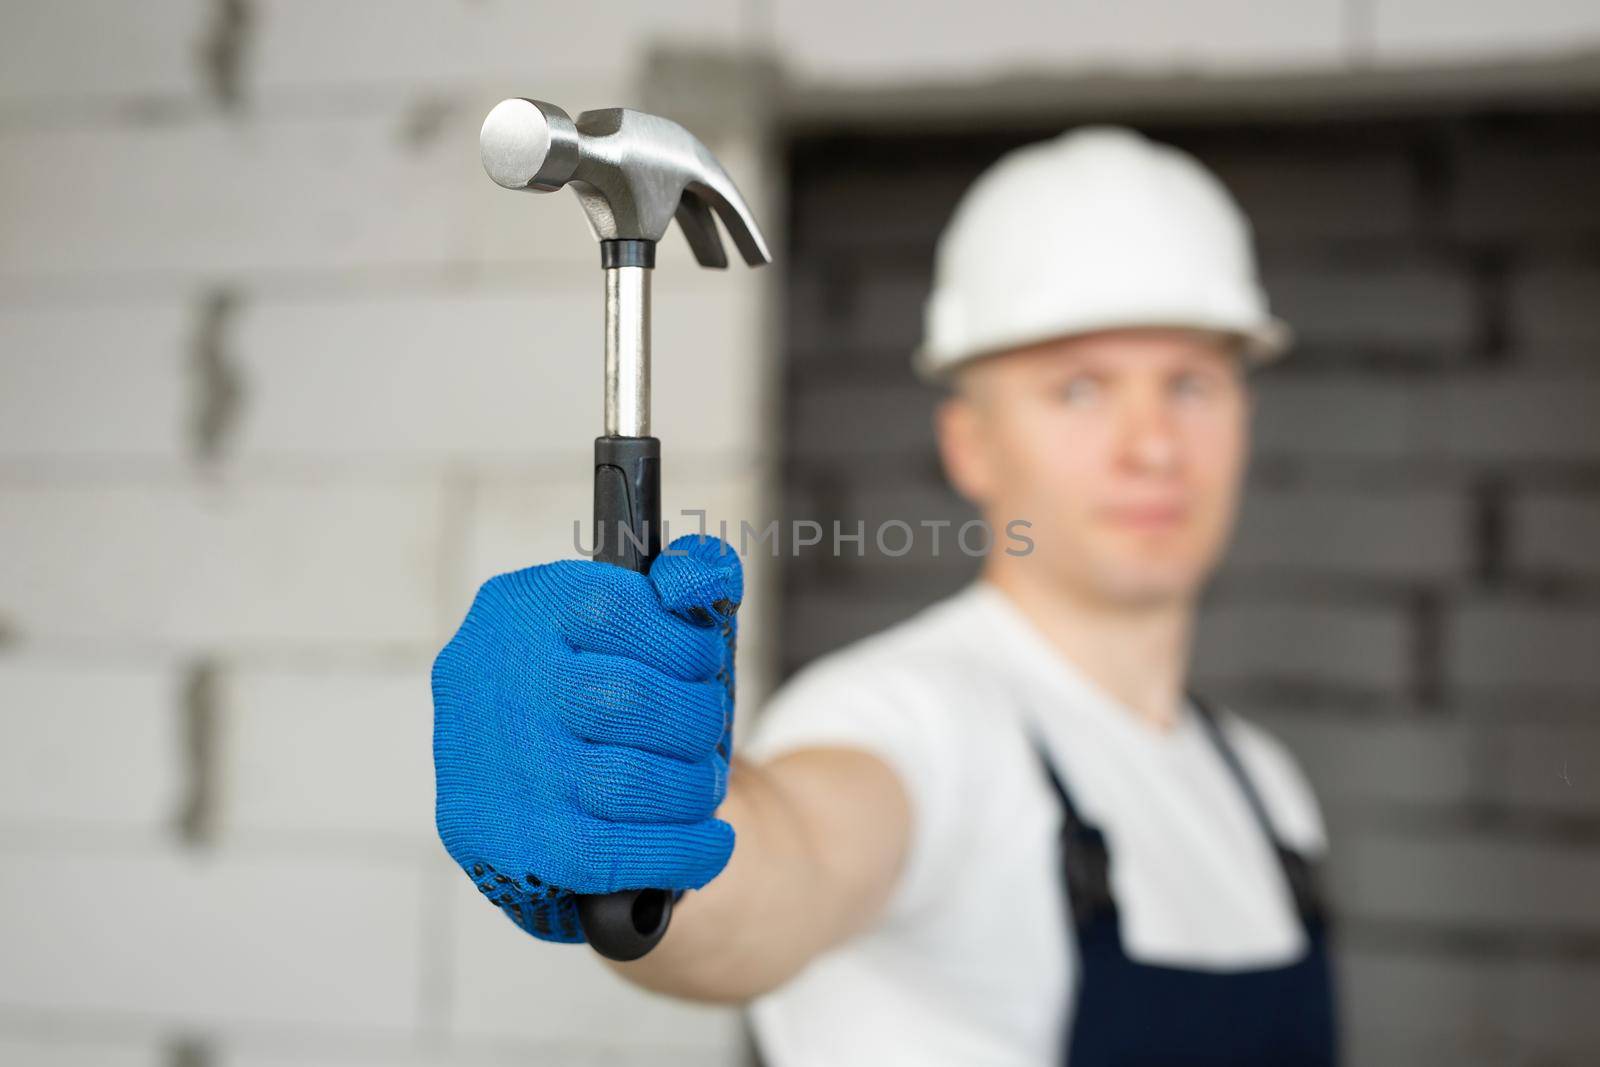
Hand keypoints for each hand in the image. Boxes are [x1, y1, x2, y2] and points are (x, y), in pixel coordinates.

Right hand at [432, 534, 740, 942]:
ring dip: (692, 788)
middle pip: (627, 700)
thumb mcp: (641, 623)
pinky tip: (710, 841)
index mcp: (519, 610)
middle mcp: (490, 683)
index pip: (613, 608)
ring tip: (703, 785)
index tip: (701, 664)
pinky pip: (611, 854)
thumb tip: (701, 579)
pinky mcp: (505, 845)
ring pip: (625, 782)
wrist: (537, 801)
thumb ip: (688, 580)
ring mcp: (491, 769)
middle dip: (695, 721)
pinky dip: (681, 849)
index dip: (682, 642)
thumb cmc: (604, 696)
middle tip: (707, 734)